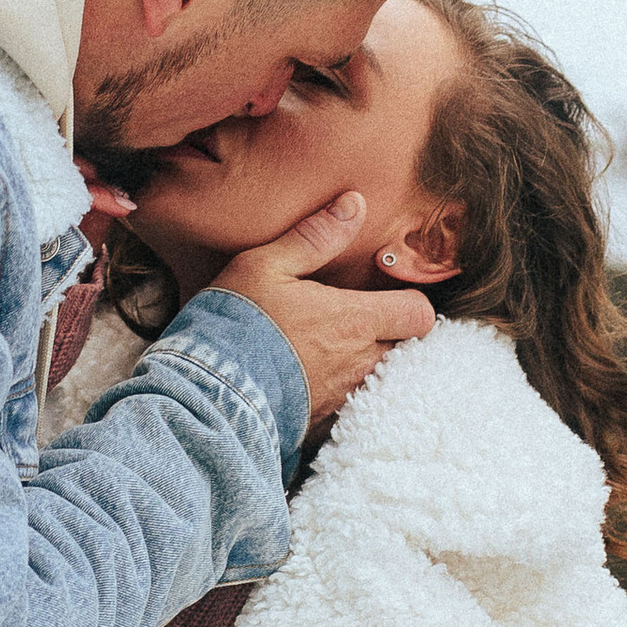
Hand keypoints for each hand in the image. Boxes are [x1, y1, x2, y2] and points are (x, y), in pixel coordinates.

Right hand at [210, 190, 433, 420]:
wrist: (207, 391)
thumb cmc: (236, 323)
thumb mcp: (266, 266)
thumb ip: (314, 236)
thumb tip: (354, 203)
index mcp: (355, 320)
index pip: (419, 314)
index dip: (410, 304)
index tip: (388, 297)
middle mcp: (360, 362)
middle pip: (408, 350)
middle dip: (393, 336)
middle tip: (362, 324)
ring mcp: (344, 396)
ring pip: (381, 379)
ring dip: (368, 364)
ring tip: (336, 353)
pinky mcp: (324, 423)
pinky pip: (352, 405)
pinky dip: (343, 393)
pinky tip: (315, 381)